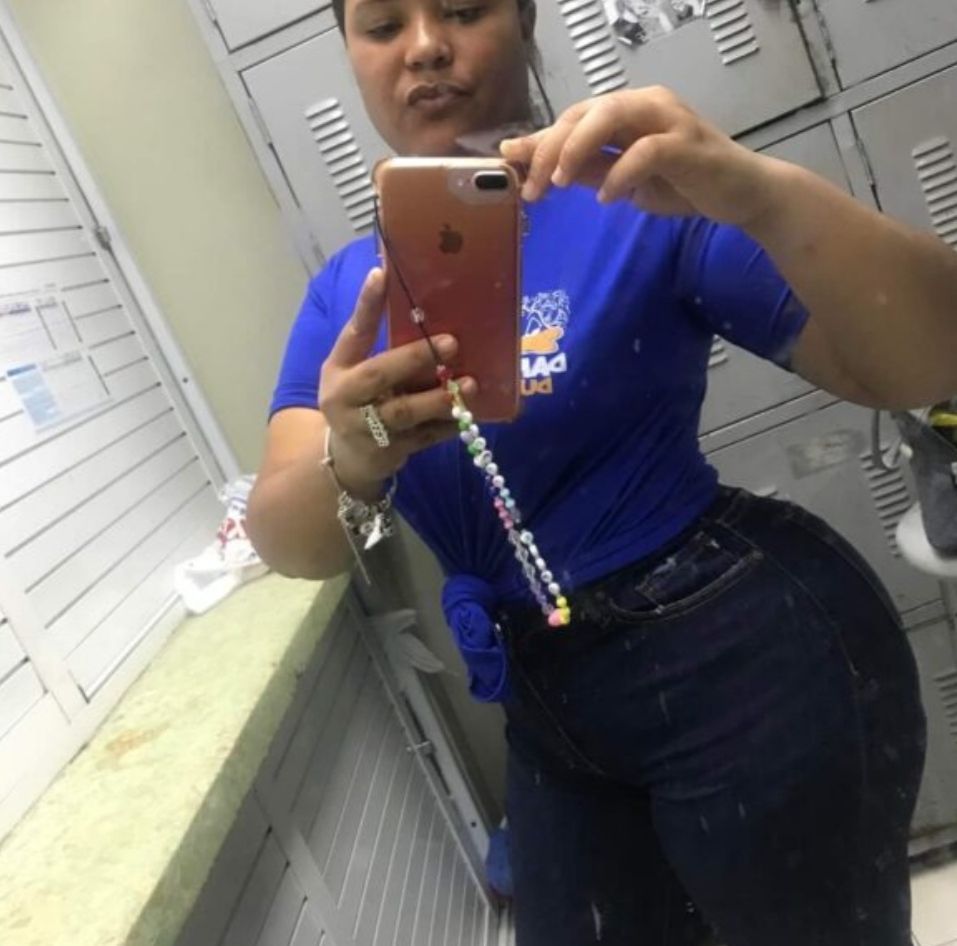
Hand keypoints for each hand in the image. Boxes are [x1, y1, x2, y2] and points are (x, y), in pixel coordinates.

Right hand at [318, 269, 473, 494]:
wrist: (348, 458)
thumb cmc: (358, 400)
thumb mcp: (353, 370)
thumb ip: (374, 340)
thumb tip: (396, 284)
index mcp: (338, 370)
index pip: (352, 333)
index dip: (366, 305)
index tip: (382, 274)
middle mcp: (347, 399)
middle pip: (378, 375)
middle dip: (415, 358)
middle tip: (452, 343)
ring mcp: (368, 429)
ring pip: (404, 412)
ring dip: (438, 398)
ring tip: (469, 384)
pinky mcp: (392, 452)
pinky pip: (425, 438)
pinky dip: (449, 425)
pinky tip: (469, 413)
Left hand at [501, 87, 777, 228]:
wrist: (739, 193)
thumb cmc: (681, 183)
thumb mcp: (622, 180)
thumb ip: (586, 169)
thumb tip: (536, 165)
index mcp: (624, 111)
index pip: (572, 118)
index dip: (538, 141)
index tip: (510, 168)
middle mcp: (643, 104)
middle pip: (583, 112)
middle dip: (550, 148)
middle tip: (532, 189)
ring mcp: (667, 119)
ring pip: (610, 115)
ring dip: (577, 149)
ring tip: (561, 182)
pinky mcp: (687, 143)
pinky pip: (645, 151)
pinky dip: (620, 174)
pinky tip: (608, 199)